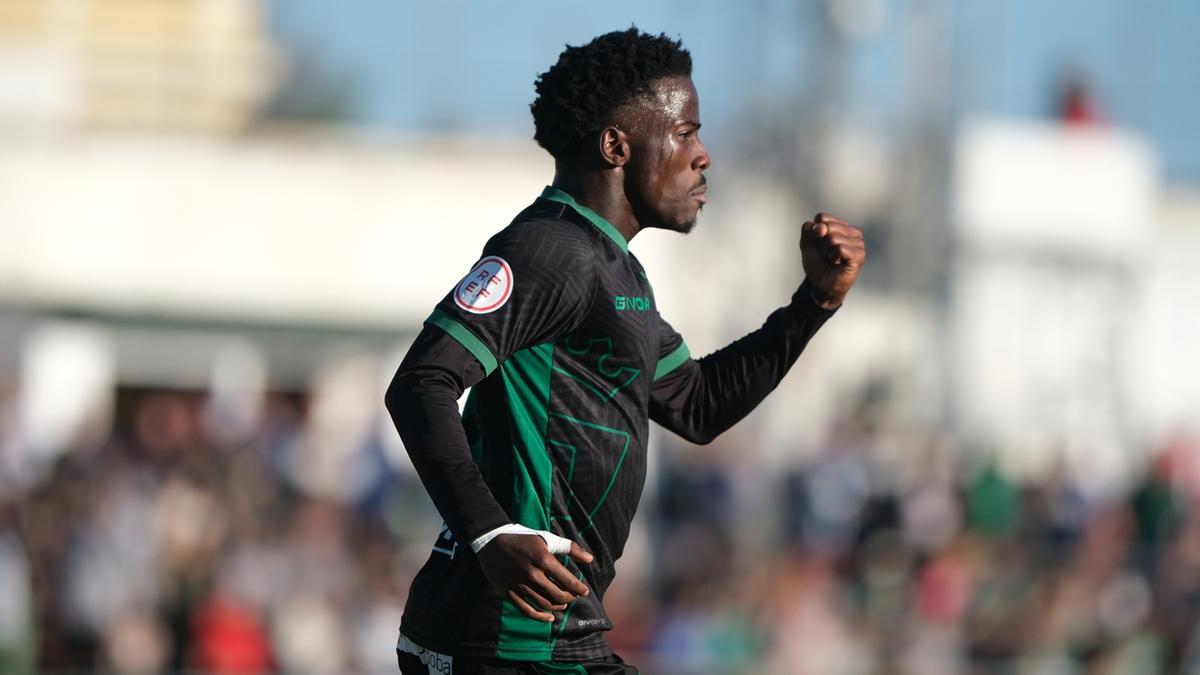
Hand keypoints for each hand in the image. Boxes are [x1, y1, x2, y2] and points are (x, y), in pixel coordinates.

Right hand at [476, 533, 592, 621]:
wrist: (492, 542)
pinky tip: (549, 618)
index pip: (567, 580)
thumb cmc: (523, 539)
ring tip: (563, 604)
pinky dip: (540, 617)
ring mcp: (520, 585)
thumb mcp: (547, 538)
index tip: (584, 591)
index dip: (579, 588)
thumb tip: (590, 559)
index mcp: (543, 559)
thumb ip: (569, 548)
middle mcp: (532, 574)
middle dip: (570, 598)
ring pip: (545, 604)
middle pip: (558, 595)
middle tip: (574, 596)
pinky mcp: (509, 593)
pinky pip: (527, 611)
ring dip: (558, 607)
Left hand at [800, 213, 865, 308]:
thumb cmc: (817, 264)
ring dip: (827, 252)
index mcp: (840, 225)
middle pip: (827, 227)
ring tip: (832, 260)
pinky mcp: (860, 254)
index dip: (814, 232)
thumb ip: (808, 230)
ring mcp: (858, 242)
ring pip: (833, 238)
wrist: (821, 286)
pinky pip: (840, 248)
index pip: (822, 217)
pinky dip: (833, 257)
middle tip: (826, 255)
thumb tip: (822, 227)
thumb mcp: (806, 244)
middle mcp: (852, 231)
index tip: (818, 245)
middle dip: (820, 244)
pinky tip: (838, 263)